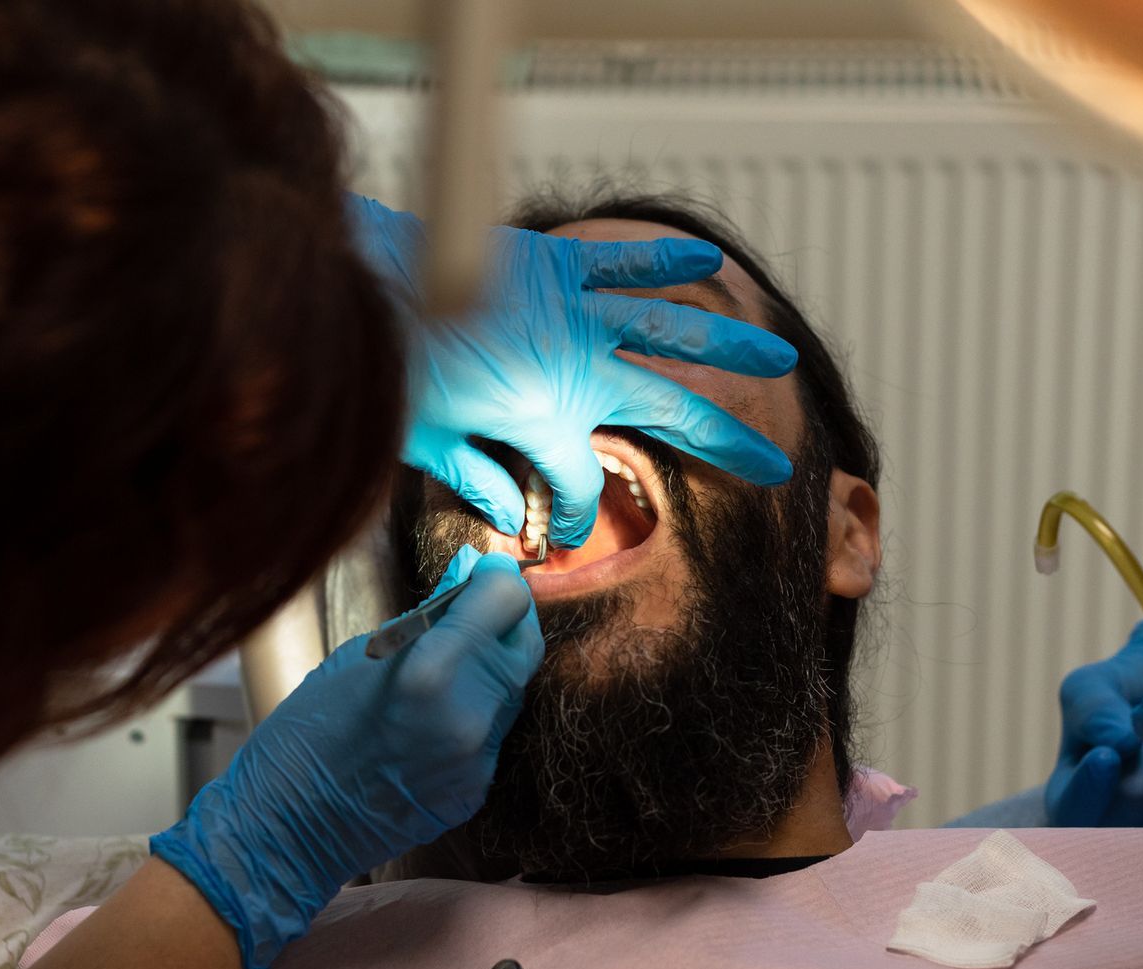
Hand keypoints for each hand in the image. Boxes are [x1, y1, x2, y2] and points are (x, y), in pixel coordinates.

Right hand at [152, 548, 541, 968]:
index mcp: (435, 672)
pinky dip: (475, 714)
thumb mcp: (358, 656)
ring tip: (448, 663)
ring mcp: (479, 760)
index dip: (495, 580)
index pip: (507, 601)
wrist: (289, 828)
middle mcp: (471, 716)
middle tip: (475, 609)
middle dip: (505, 619)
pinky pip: (492, 735)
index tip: (480, 574)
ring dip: (492, 666)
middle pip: (525, 644)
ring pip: (513, 691)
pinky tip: (435, 716)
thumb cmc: (305, 732)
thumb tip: (465, 585)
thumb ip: (423, 622)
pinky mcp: (476, 791)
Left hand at [348, 195, 796, 547]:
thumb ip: (480, 479)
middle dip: (728, 442)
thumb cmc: (390, 371)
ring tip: (780, 355)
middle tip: (779, 462)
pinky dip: (664, 261)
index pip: (581, 487)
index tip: (550, 533)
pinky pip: (621, 261)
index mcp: (548, 420)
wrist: (361, 284)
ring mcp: (575, 311)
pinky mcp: (554, 263)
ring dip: (731, 344)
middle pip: (673, 410)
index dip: (568, 517)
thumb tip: (513, 519)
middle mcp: (581, 367)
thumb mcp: (429, 445)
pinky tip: (708, 260)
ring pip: (671, 330)